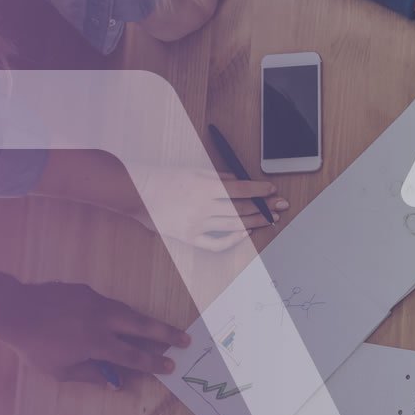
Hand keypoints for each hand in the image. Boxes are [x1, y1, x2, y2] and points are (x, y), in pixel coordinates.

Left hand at [0, 282, 188, 384]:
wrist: (14, 310)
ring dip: (146, 322)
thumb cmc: (36, 346)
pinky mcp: (87, 291)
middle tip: (186, 339)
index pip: (134, 356)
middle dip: (167, 334)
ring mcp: (97, 302)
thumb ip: (91, 375)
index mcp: (98, 343)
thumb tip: (116, 382)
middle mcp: (103, 320)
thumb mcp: (61, 371)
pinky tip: (111, 320)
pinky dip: (115, 315)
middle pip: (144, 327)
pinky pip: (107, 305)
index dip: (154, 363)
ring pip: (129, 312)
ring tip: (159, 330)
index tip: (171, 366)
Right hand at [131, 167, 287, 251]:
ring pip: (233, 225)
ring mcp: (197, 224)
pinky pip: (217, 243)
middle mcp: (203, 206)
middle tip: (279, 207)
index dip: (260, 191)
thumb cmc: (163, 178)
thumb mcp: (193, 171)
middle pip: (241, 208)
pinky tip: (245, 233)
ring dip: (254, 222)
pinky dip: (234, 239)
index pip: (242, 189)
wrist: (135, 192)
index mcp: (205, 186)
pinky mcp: (189, 237)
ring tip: (268, 219)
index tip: (272, 190)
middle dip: (264, 207)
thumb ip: (218, 177)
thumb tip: (240, 181)